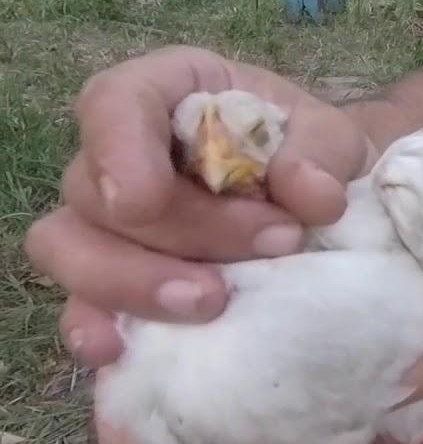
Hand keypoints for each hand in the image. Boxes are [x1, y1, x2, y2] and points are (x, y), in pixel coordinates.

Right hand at [23, 46, 373, 367]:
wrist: (326, 206)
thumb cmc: (313, 156)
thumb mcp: (332, 139)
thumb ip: (321, 154)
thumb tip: (312, 195)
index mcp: (168, 93)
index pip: (114, 102)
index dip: (117, 149)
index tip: (144, 200)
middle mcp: (120, 153)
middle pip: (98, 191)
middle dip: (183, 229)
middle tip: (275, 242)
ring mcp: (109, 222)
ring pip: (69, 248)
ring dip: (135, 282)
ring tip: (212, 302)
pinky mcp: (116, 282)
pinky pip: (81, 305)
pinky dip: (95, 326)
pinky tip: (119, 351)